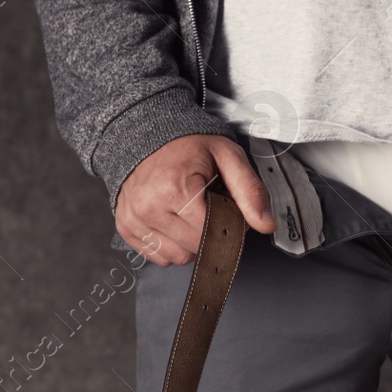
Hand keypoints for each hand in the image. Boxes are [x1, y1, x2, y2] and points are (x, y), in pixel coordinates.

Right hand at [116, 134, 275, 265]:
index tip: (222, 206)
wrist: (145, 133)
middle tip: (203, 205)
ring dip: (186, 242)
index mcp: (174, 189)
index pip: (209, 235)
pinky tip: (170, 219)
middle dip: (205, 232)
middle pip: (193, 249)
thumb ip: (250, 191)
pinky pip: (156, 255)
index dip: (224, 225)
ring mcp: (133, 219)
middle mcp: (149, 207)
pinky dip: (168, 243)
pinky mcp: (125, 227)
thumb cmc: (185, 144)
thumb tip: (266, 223)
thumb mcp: (227, 157)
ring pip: (175, 258)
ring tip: (185, 212)